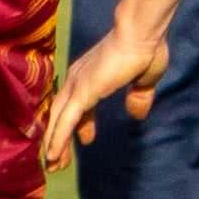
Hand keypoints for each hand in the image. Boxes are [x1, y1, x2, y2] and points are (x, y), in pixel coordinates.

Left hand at [43, 29, 169, 170]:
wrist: (141, 33)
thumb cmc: (145, 49)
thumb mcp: (144, 80)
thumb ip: (139, 97)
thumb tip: (137, 113)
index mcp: (91, 75)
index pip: (79, 104)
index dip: (81, 123)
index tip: (86, 139)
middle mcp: (78, 79)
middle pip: (62, 114)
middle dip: (59, 138)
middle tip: (58, 161)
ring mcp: (78, 85)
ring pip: (59, 120)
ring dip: (54, 143)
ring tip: (53, 166)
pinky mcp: (82, 92)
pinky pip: (65, 121)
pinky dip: (58, 138)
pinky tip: (54, 155)